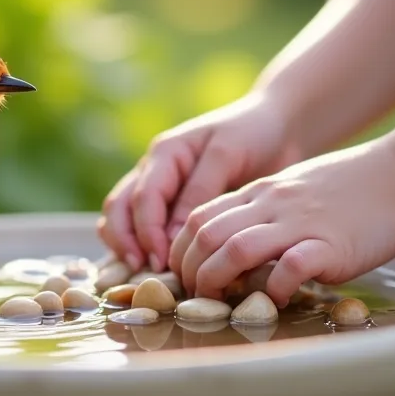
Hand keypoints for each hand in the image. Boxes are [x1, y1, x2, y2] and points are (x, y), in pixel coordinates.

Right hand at [98, 92, 302, 271]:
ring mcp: (159, 185)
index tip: (162, 261)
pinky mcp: (171, 200)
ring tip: (146, 270)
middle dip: (126, 241)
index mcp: (166, 153)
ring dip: (127, 244)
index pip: (144, 197)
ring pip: (123, 216)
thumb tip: (171, 238)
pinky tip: (156, 265)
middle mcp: (154, 169)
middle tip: (149, 270)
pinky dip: (141, 243)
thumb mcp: (226, 156)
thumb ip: (199, 192)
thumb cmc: (253, 134)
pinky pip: (143, 223)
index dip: (148, 232)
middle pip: (120, 207)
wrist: (275, 125)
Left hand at [167, 139, 394, 304]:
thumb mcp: (293, 191)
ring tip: (221, 302)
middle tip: (196, 296)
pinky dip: (273, 289)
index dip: (181, 249)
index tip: (184, 275)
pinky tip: (276, 301)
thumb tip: (237, 247)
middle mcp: (271, 205)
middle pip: (205, 234)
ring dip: (218, 279)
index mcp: (260, 193)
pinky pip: (288, 268)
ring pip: (235, 248)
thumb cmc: (352, 187)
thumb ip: (264, 213)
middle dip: (190, 270)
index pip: (199, 217)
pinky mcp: (328, 244)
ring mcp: (298, 223)